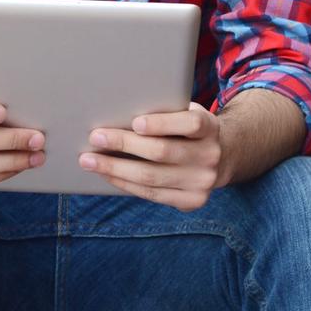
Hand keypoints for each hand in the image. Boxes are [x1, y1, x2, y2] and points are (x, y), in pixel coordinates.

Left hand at [79, 102, 227, 210]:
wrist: (222, 156)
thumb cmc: (188, 128)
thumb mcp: (185, 113)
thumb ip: (164, 112)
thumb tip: (117, 109)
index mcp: (210, 128)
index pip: (190, 124)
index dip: (162, 124)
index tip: (135, 122)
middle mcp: (210, 156)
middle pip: (162, 151)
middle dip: (123, 144)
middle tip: (95, 137)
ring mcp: (202, 182)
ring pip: (151, 177)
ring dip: (114, 169)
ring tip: (88, 160)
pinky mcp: (191, 201)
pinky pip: (152, 194)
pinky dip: (125, 184)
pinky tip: (107, 174)